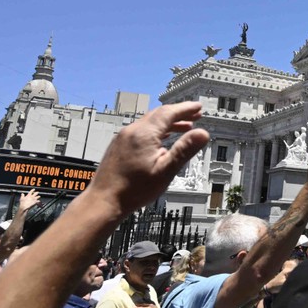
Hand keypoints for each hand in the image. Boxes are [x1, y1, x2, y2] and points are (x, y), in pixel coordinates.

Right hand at [17, 189, 41, 215]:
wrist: (25, 207)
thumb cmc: (22, 203)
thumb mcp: (21, 199)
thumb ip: (22, 195)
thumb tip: (22, 194)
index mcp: (29, 195)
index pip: (31, 191)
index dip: (33, 190)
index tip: (34, 189)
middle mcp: (32, 196)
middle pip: (36, 193)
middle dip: (37, 192)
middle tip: (37, 192)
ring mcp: (34, 199)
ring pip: (38, 197)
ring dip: (38, 196)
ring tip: (39, 196)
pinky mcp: (35, 202)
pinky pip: (38, 201)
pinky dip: (38, 201)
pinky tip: (38, 201)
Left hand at [87, 103, 209, 213]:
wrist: (104, 201)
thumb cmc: (134, 190)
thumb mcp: (165, 171)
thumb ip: (184, 150)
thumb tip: (202, 133)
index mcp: (144, 134)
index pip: (169, 113)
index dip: (186, 108)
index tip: (198, 107)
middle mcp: (132, 131)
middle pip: (159, 114)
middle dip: (178, 113)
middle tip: (195, 115)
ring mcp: (123, 137)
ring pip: (149, 122)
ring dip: (168, 123)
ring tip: (185, 128)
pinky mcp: (119, 145)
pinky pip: (141, 130)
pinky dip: (156, 130)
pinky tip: (162, 140)